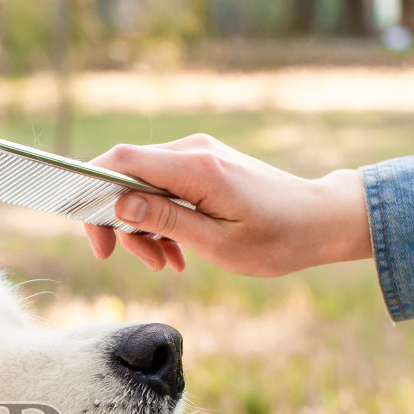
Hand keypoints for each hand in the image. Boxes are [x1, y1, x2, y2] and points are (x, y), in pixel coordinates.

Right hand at [82, 136, 371, 275]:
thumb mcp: (217, 243)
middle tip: (143, 263)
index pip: (120, 161)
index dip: (92, 194)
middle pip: (126, 176)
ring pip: (143, 185)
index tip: (98, 239)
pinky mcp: (204, 164)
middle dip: (122, 223)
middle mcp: (193, 150)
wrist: (321, 220)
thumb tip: (118, 204)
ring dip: (145, 228)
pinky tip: (177, 252)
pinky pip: (164, 187)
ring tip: (167, 263)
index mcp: (196, 168)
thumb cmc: (277, 238)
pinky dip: (162, 220)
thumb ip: (165, 220)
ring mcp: (199, 154)